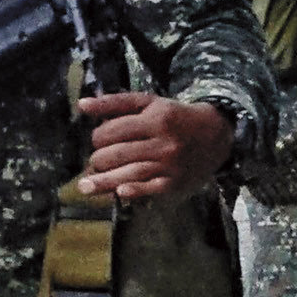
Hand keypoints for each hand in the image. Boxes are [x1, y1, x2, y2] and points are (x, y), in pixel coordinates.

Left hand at [78, 91, 234, 204]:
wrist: (215, 134)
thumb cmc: (173, 117)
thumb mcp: (147, 103)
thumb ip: (113, 103)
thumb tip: (81, 105)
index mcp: (154, 119)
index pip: (112, 131)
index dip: (98, 137)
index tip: (100, 140)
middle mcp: (163, 142)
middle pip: (117, 154)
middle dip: (99, 159)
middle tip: (98, 160)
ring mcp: (170, 164)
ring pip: (130, 172)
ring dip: (104, 181)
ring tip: (84, 187)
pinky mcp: (175, 182)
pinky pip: (152, 188)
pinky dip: (136, 191)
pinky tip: (120, 193)